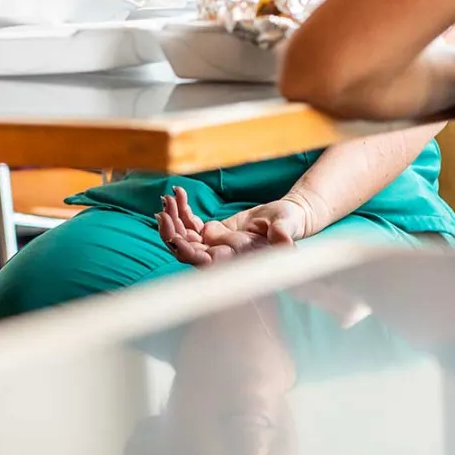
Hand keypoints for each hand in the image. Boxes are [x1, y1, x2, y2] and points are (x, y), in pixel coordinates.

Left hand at [157, 186, 309, 266]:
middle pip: (186, 250)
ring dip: (173, 217)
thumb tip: (283, 242)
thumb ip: (283, 234)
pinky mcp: (212, 232)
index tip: (175, 237)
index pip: (204, 262)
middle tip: (164, 210)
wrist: (287, 218)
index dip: (187, 252)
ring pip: (184, 236)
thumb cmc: (290, 224)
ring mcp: (214, 244)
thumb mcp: (288, 226)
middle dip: (171, 232)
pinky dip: (181, 209)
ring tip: (169, 197)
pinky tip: (178, 192)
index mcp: (236, 258)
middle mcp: (221, 255)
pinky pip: (190, 223)